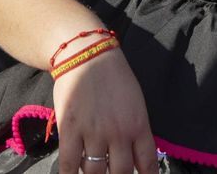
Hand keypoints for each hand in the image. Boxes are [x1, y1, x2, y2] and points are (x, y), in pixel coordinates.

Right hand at [52, 50, 157, 173]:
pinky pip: (69, 164)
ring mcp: (93, 133)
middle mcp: (118, 133)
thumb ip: (136, 131)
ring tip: (94, 169)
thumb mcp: (136, 103)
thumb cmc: (114, 77)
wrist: (87, 55)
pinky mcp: (69, 130)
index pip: (147, 164)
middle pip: (121, 173)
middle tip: (112, 172)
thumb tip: (135, 158)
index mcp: (138, 126)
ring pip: (96, 172)